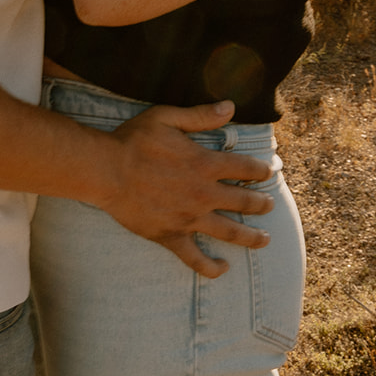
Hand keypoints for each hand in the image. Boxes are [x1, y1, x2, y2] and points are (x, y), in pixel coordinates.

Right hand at [100, 100, 273, 277]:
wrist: (106, 171)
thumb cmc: (133, 141)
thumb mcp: (166, 118)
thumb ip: (200, 115)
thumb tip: (230, 107)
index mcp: (204, 164)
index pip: (243, 168)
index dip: (259, 170)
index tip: (268, 172)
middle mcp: (203, 194)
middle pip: (242, 201)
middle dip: (260, 203)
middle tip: (270, 205)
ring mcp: (189, 219)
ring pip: (229, 232)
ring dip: (251, 237)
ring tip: (265, 240)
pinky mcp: (171, 236)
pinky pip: (195, 258)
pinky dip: (210, 266)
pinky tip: (222, 268)